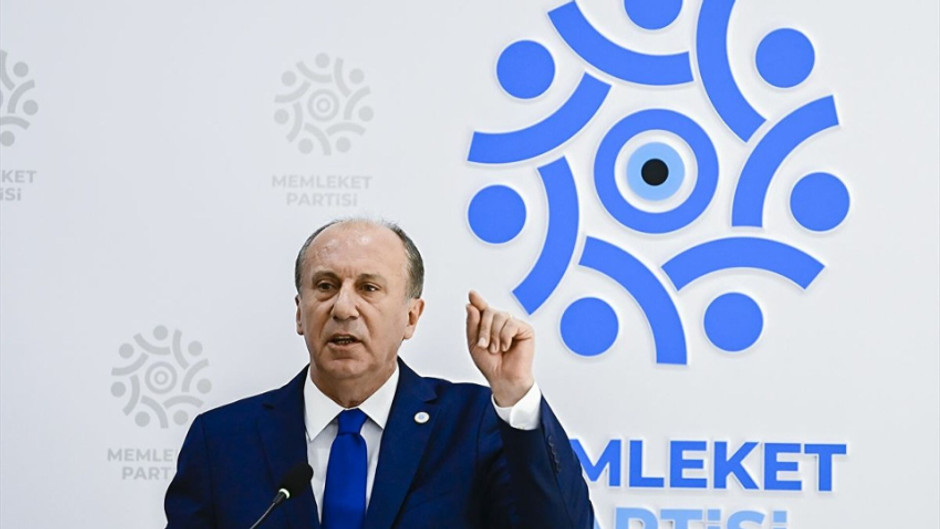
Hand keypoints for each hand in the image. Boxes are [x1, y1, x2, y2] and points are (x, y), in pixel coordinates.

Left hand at [465, 290, 534, 406]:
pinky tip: (506, 347)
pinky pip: (511, 324)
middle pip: (489, 312)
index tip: (472, 294)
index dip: (477, 301)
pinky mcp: (525, 329)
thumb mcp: (474, 343)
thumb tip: (471, 305)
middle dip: (483, 329)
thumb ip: (472, 324)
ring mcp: (513, 325)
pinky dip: (505, 337)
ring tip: (496, 349)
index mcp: (489, 325)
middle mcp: (501, 322)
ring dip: (494, 335)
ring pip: (500, 316)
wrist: (502, 377)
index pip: (483, 309)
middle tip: (484, 345)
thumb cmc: (490, 363)